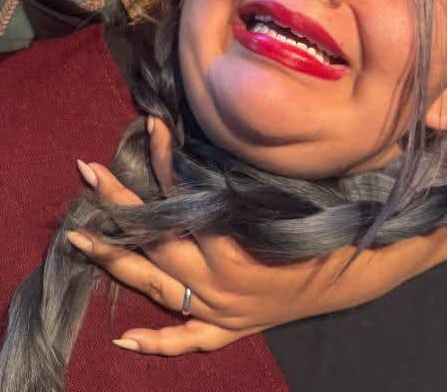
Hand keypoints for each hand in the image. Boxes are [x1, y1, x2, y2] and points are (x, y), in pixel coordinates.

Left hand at [68, 118, 446, 355]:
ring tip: (77, 239)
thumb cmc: (346, 214)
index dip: (166, 159)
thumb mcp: (331, 176)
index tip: (149, 122)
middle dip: (118, 205)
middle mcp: (227, 276)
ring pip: (159, 285)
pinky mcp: (234, 325)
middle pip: (158, 238)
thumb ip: (321, 145)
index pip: (190, 193)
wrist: (369, 268)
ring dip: (118, 262)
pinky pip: (191, 340)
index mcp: (246, 237)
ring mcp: (226, 307)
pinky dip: (159, 343)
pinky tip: (124, 343)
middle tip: (85, 174)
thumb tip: (350, 103)